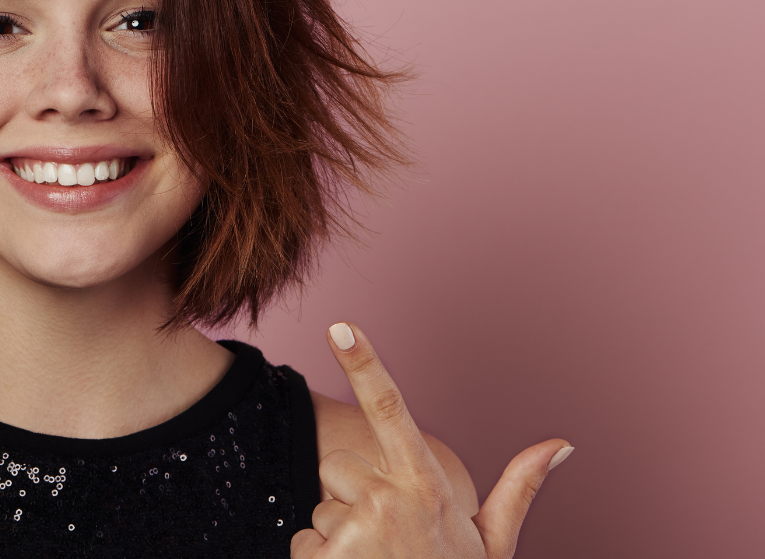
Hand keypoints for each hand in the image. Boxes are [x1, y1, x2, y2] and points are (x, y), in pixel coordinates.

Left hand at [291, 322, 571, 558]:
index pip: (390, 411)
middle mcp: (387, 501)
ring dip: (336, 537)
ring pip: (319, 510)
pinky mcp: (321, 558)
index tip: (339, 326)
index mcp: (425, 486)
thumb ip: (518, 489)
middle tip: (389, 542)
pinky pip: (302, 544)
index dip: (365, 365)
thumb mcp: (492, 545)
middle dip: (352, 498)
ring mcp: (351, 532)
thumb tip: (560, 443)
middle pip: (338, 470)